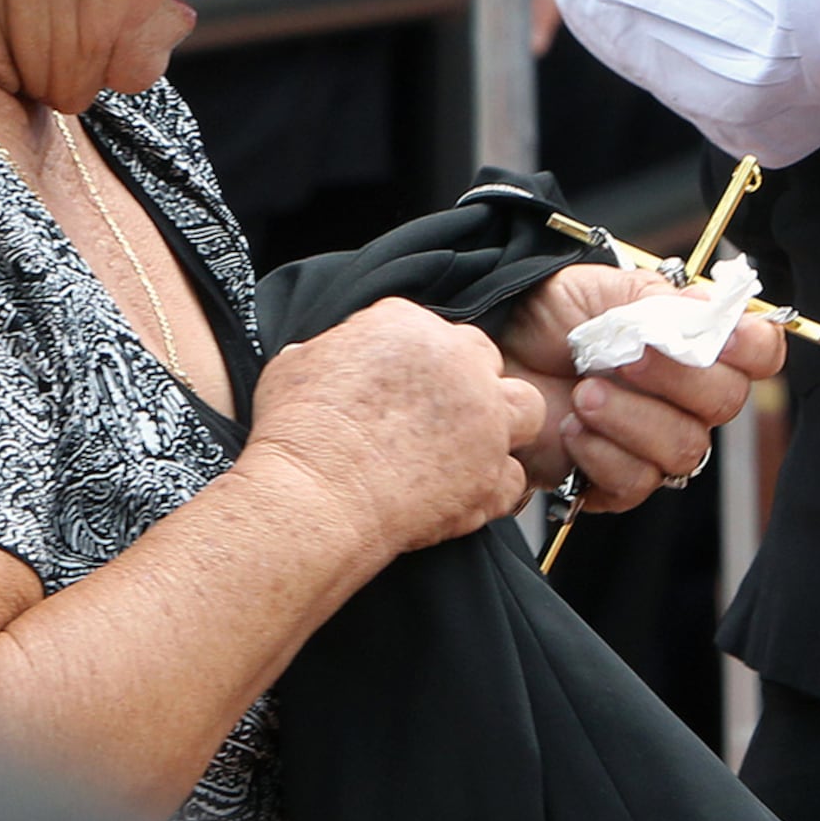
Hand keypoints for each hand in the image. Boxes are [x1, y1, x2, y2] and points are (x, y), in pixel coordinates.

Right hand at [247, 297, 550, 565]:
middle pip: (485, 360)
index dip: (420, 362)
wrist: (317, 494)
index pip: (431, 330)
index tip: (403, 387)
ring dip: (504, 426)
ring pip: (525, 409)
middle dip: (468, 385)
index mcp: (408, 324)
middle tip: (438, 418)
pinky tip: (463, 496)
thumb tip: (320, 358)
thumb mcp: (294, 365)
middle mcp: (458, 362)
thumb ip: (326, 353)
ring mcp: (484, 418)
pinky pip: (513, 478)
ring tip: (471, 449)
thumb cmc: (298, 430)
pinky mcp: (491, 473)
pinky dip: (492, 489)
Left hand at [493, 264, 785, 512]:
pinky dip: (601, 453)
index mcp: (691, 342)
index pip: (757, 352)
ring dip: (630, 419)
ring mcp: (654, 441)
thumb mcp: (600, 290)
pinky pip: (636, 482)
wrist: (491, 353)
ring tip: (583, 395)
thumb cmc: (545, 317)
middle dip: (675, 378)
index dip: (751, 348)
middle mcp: (685, 395)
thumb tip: (707, 315)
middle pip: (725, 402)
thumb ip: (657, 301)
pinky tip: (571, 428)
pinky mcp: (616, 481)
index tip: (720, 339)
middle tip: (623, 358)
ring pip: (683, 448)